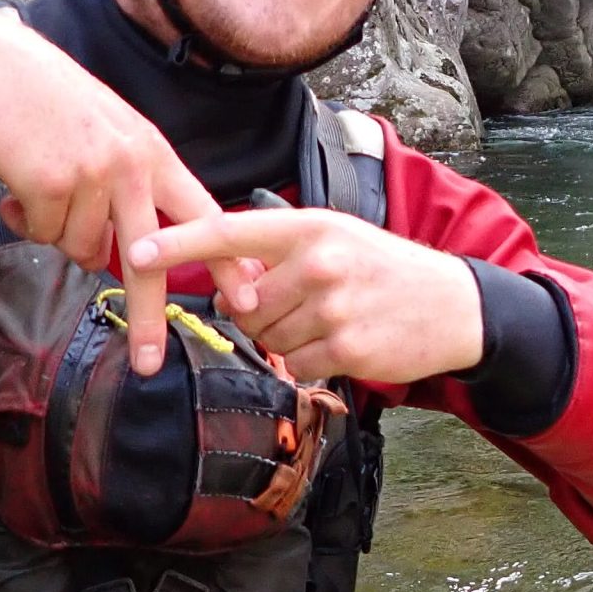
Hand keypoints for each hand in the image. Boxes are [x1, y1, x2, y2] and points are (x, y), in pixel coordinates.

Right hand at [0, 6, 253, 375]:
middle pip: (150, 260)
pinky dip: (28, 221)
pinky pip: (45, 235)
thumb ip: (129, 187)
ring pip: (81, 250)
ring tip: (43, 187)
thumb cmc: (51, 101)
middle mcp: (131, 167)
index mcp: (154, 155)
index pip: (203, 214)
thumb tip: (117, 255)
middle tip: (148, 362)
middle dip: (148, 316)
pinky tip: (20, 186)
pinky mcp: (50, 185)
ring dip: (58, 233)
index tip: (246, 298)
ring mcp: (92, 176)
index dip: (225, 259)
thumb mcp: (112, 133)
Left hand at [127, 208, 483, 383]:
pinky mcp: (345, 348)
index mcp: (310, 227)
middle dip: (262, 313)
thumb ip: (282, 253)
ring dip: (287, 339)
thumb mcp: (338, 238)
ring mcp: (332, 307)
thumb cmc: (387, 269)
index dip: (180, 242)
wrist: (454, 305)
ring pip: (266, 339)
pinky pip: (294, 365)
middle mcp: (318, 262)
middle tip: (305, 303)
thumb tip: (230, 286)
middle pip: (244, 305)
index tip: (138, 250)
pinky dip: (310, 361)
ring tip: (331, 320)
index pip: (231, 231)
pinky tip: (343, 342)